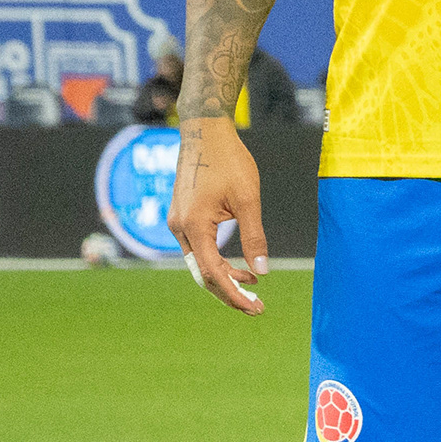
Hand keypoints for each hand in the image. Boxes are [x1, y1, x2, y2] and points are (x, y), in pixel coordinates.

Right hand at [168, 114, 267, 311]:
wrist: (205, 133)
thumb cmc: (230, 161)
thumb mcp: (249, 200)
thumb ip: (255, 238)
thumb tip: (262, 273)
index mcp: (193, 226)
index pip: (213, 272)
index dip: (234, 293)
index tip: (255, 307)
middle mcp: (179, 228)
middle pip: (202, 274)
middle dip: (228, 293)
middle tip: (257, 308)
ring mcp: (178, 223)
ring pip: (200, 264)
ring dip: (224, 279)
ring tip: (254, 288)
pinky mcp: (183, 218)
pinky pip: (199, 250)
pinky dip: (218, 263)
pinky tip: (241, 269)